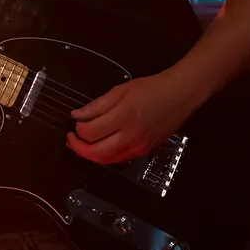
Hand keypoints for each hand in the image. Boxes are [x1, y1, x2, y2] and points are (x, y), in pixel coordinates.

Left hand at [67, 74, 196, 164]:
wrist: (179, 95)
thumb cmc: (151, 89)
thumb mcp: (120, 90)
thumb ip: (97, 105)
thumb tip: (77, 115)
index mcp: (123, 117)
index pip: (91, 132)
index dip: (78, 129)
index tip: (75, 122)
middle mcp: (130, 136)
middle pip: (96, 153)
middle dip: (79, 148)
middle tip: (71, 139)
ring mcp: (139, 146)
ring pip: (107, 160)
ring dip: (91, 155)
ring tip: (82, 145)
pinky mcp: (144, 151)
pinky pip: (120, 159)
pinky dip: (106, 156)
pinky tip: (100, 148)